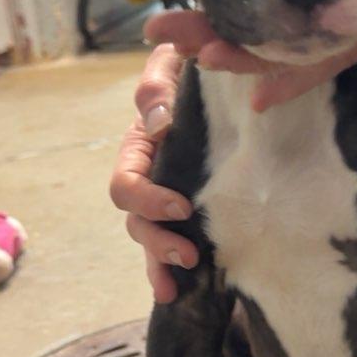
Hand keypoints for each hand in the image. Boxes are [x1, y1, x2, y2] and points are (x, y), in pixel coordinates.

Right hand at [109, 43, 196, 303]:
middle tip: (190, 255)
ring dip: (162, 263)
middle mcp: (149, 176)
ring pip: (150, 240)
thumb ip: (157, 84)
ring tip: (183, 280)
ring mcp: (167, 196)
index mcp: (140, 147)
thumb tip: (159, 122)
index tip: (182, 207)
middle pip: (136, 222)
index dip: (147, 201)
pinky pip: (174, 245)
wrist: (230, 71)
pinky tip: (181, 294)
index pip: (126, 185)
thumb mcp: (172, 63)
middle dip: (157, 243)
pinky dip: (172, 271)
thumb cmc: (197, 63)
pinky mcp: (191, 209)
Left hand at [144, 0, 356, 110]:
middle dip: (232, 42)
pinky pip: (310, 24)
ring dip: (236, 33)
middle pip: (292, 40)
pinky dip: (269, 29)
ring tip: (172, 35)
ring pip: (292, 33)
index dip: (281, 48)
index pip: (332, 30)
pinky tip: (229, 29)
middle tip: (166, 44)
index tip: (227, 60)